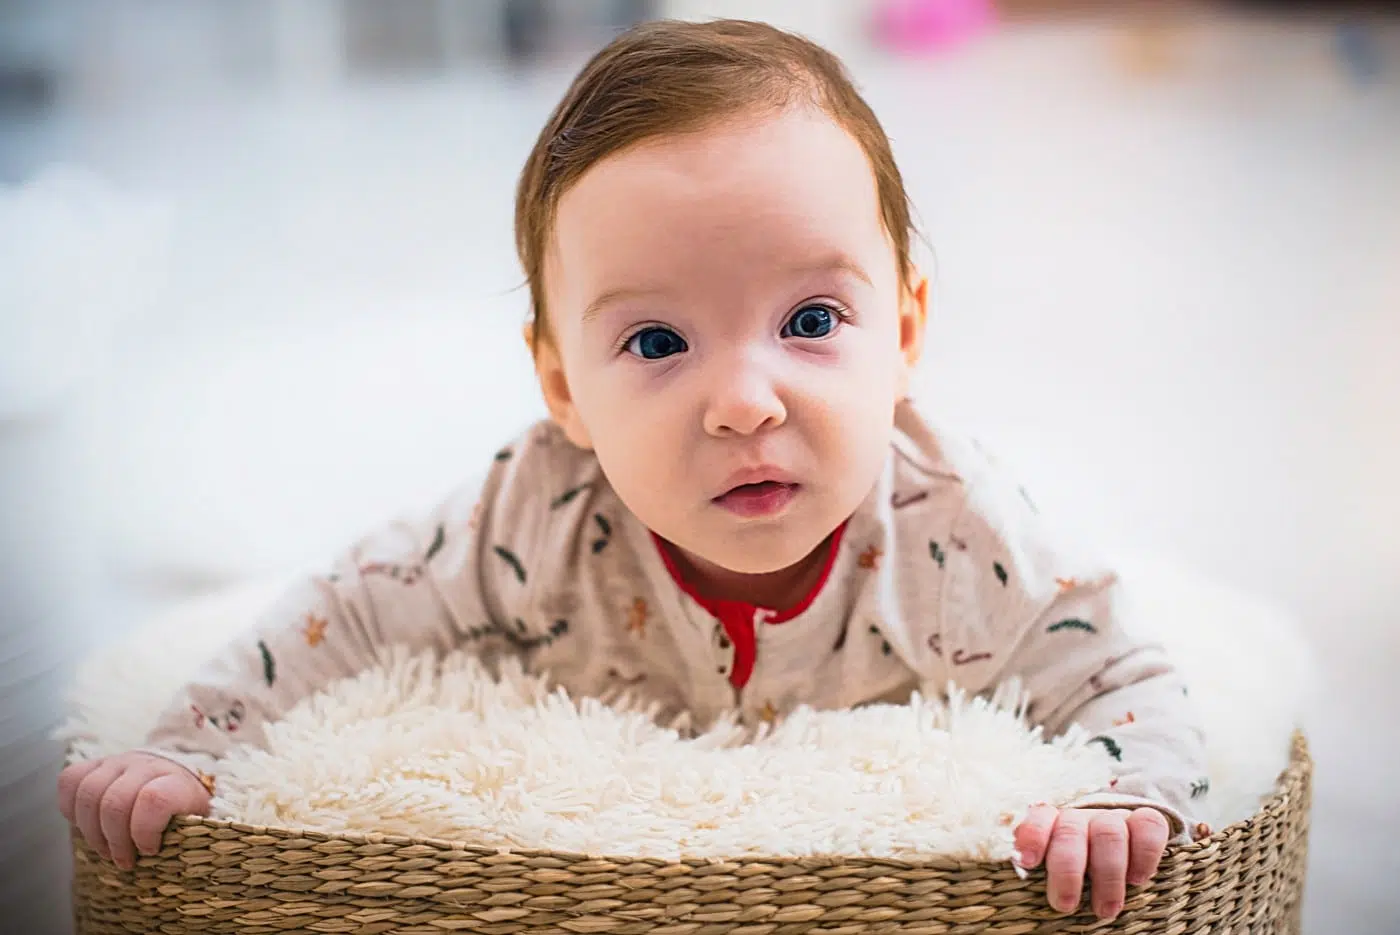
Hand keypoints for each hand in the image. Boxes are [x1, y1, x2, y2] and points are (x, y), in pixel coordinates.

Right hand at [58, 752, 211, 869]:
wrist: (177, 776)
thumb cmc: (184, 808)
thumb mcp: (198, 822)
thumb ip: (191, 836)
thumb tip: (178, 864)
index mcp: (176, 782)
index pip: (154, 800)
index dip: (144, 831)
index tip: (150, 850)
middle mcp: (146, 766)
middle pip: (115, 802)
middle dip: (115, 840)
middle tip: (124, 860)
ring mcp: (119, 762)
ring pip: (88, 793)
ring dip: (91, 830)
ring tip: (106, 848)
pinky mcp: (96, 764)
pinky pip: (70, 781)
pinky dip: (71, 808)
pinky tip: (87, 824)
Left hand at [1014, 805, 1169, 919]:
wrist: (1119, 857)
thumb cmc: (1078, 876)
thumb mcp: (1054, 875)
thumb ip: (1042, 875)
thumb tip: (1016, 906)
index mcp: (1053, 824)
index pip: (1040, 816)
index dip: (1033, 835)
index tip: (1029, 862)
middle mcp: (1081, 818)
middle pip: (1071, 831)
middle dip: (1067, 870)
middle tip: (1064, 905)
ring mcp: (1113, 818)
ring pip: (1109, 833)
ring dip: (1107, 875)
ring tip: (1104, 910)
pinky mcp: (1145, 822)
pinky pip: (1149, 825)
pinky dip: (1144, 853)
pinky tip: (1137, 879)